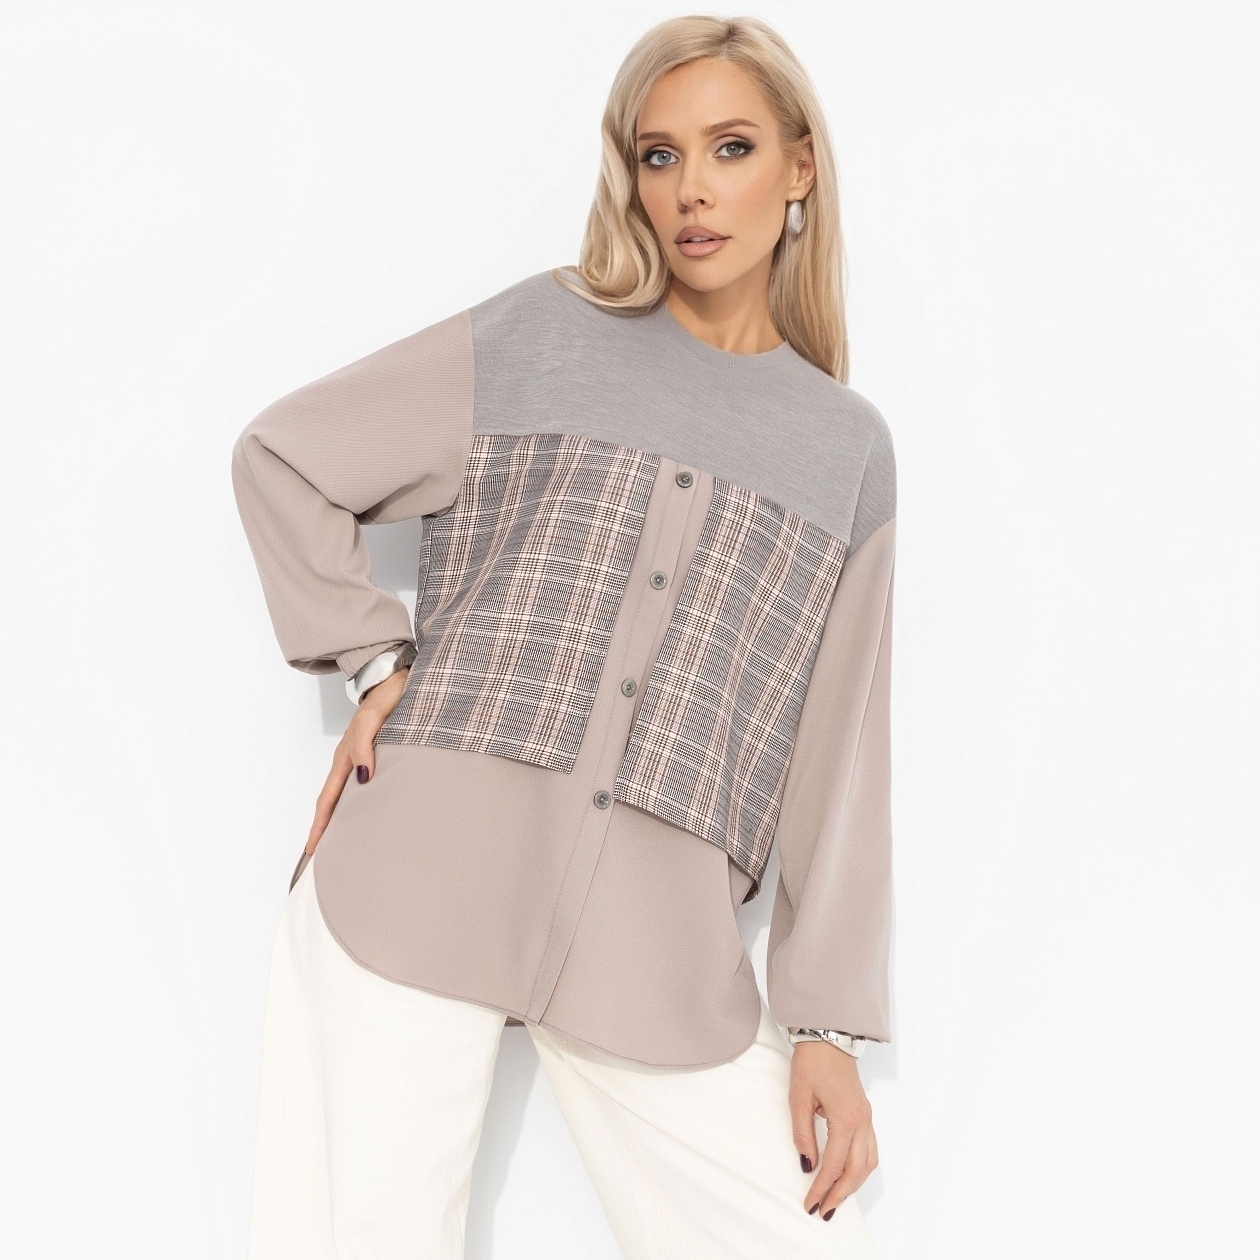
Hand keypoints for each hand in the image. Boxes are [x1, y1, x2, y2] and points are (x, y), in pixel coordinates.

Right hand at [304, 667, 409, 855]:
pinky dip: (361, 805)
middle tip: (322, 859)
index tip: (311, 851)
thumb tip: (362, 777)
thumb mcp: (373, 719)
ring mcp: (362, 759)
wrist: (396, 679)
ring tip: (343, 846)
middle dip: (325, 831)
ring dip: (342, 821)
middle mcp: (350, 761)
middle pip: (333, 804)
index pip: (327, 800)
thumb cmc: (386, 697)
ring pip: (347, 797)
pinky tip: (368, 816)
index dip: (320, 826)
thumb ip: (364, 744)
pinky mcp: (377, 756)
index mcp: (345, 757)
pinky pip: (363, 787)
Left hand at [789, 1040, 877, 1219]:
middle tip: (823, 1211)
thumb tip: (807, 1165)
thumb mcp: (798, 1097)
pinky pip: (870, 1151)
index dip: (821, 1188)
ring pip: (868, 1164)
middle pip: (856, 1171)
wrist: (829, 1036)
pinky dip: (861, 1170)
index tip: (809, 1204)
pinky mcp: (866, 1115)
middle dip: (839, 1195)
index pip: (833, 1164)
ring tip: (835, 1200)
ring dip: (853, 1185)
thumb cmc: (812, 1063)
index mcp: (845, 1118)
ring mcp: (867, 1118)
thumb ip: (802, 1133)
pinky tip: (848, 1176)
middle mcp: (862, 1122)